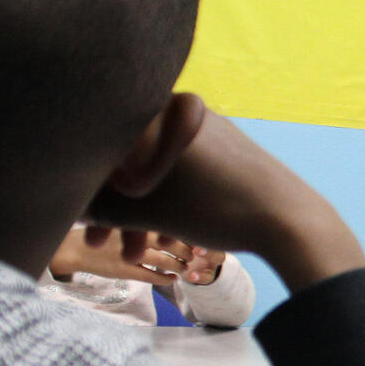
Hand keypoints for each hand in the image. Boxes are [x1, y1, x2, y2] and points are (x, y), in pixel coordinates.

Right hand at [50, 227, 196, 287]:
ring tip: (186, 267)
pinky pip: (153, 275)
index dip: (189, 231)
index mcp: (139, 219)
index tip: (199, 235)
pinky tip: (172, 278)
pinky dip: (166, 278)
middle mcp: (138, 235)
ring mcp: (132, 253)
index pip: (173, 224)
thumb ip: (147, 220)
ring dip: (180, 265)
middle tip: (196, 254)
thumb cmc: (104, 231)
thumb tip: (175, 224)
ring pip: (167, 261)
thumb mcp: (126, 217)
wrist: (76, 247)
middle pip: (175, 242)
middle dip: (188, 250)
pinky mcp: (126, 270)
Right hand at [82, 96, 364, 291]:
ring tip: (131, 254)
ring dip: (139, 212)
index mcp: (162, 111)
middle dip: (112, 205)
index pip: (104, 141)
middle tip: (98, 243)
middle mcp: (185, 112)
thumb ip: (101, 206)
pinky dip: (168, 202)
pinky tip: (162, 238)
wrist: (290, 220)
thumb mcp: (146, 210)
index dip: (85, 181)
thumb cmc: (214, 208)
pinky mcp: (230, 151)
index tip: (76, 211)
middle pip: (130, 158)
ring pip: (157, 170)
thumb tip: (73, 208)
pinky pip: (185, 173)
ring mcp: (210, 130)